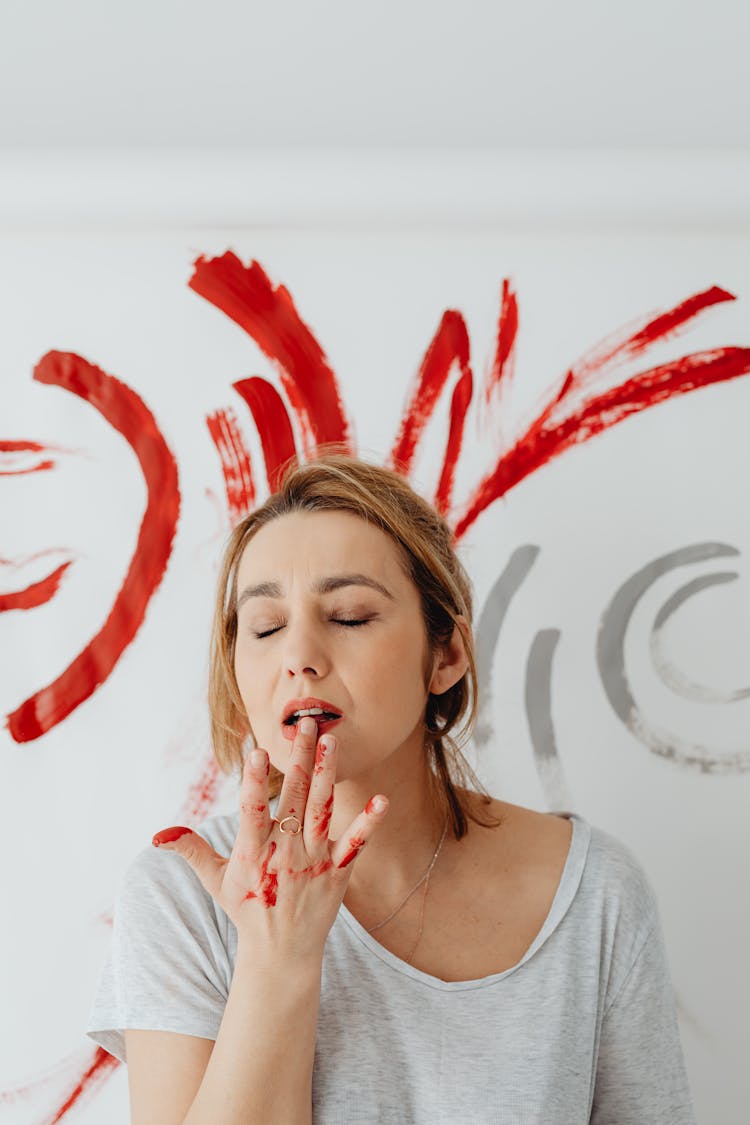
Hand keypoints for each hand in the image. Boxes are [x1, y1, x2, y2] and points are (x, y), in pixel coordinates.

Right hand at [151, 716, 388, 958]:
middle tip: (305, 723)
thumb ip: (192, 850)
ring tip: (332, 740)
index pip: (252, 811)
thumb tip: (159, 833)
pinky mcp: (337, 872)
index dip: (255, 782)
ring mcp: (313, 861)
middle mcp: (284, 853)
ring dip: (328, 774)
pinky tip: (383, 801)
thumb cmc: (247, 909)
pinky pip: (356, 845)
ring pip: (322, 810)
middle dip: (299, 758)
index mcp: (253, 852)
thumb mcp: (216, 880)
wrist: (281, 953)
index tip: (258, 752)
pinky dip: (369, 824)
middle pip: (293, 797)